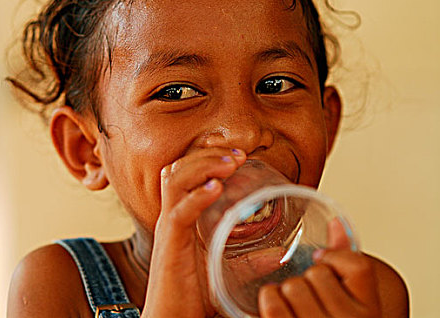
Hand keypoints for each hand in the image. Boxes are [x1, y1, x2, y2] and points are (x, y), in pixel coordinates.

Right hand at [141, 148, 246, 317]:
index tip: (241, 157)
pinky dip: (197, 196)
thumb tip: (282, 254)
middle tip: (238, 156)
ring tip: (230, 164)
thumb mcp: (227, 273)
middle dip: (208, 155)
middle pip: (179, 168)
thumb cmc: (193, 295)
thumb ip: (252, 262)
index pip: (187, 174)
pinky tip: (216, 188)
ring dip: (204, 166)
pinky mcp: (169, 243)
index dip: (210, 158)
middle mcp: (172, 216)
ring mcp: (169, 228)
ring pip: (175, 180)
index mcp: (183, 217)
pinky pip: (179, 211)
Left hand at [257, 219, 380, 317]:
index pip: (358, 266)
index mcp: (370, 311)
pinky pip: (272, 302)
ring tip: (293, 305)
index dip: (334, 258)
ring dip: (285, 291)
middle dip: (306, 279)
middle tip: (309, 296)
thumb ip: (344, 260)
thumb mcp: (348, 297)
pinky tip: (278, 309)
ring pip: (292, 286)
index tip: (323, 262)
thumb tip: (336, 223)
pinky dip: (268, 300)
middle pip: (316, 274)